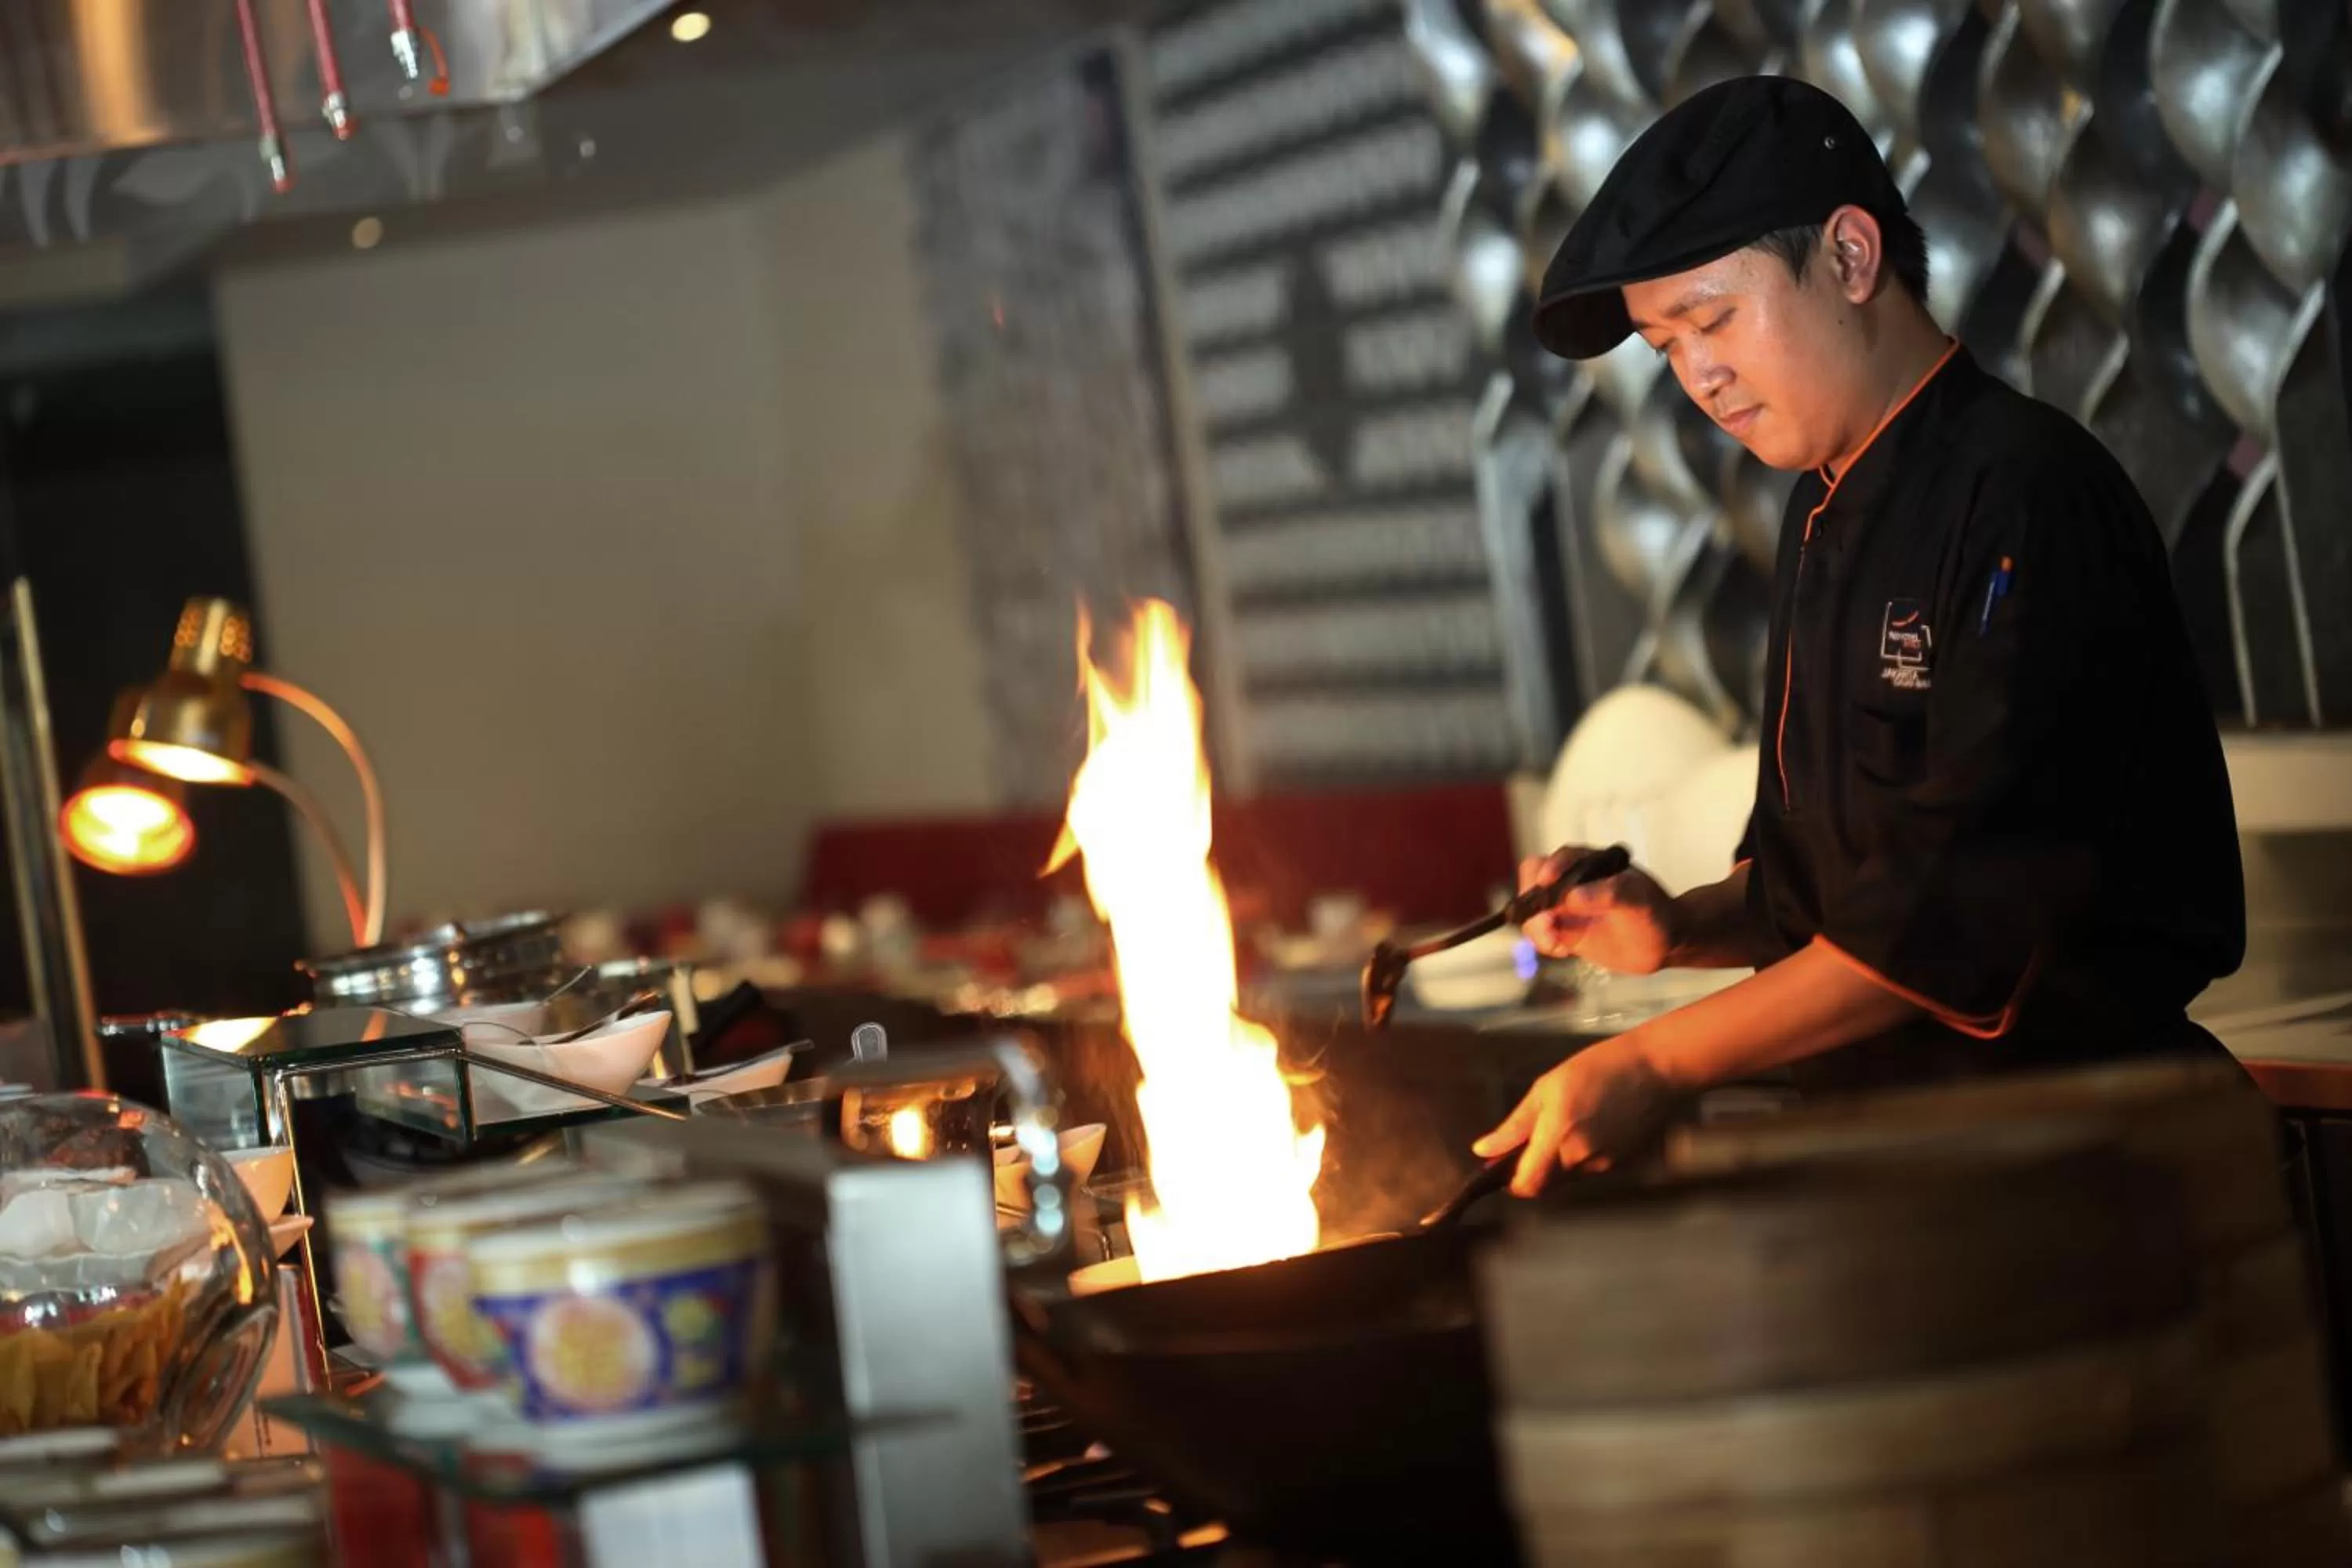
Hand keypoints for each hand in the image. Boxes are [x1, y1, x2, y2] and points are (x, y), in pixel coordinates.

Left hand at [1472, 1035, 1675, 1195]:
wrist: (1657, 1069)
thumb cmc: (1598, 1068)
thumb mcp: (1547, 1087)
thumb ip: (1516, 1125)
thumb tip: (1483, 1151)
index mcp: (1558, 1136)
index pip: (1526, 1184)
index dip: (1510, 1181)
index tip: (1504, 1164)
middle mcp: (1581, 1158)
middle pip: (1545, 1184)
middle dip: (1532, 1169)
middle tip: (1533, 1137)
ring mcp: (1604, 1165)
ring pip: (1567, 1178)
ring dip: (1557, 1161)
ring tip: (1569, 1121)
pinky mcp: (1621, 1164)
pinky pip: (1589, 1169)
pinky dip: (1580, 1156)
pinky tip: (1591, 1125)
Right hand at [1518, 847, 1676, 973]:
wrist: (1664, 943)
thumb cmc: (1654, 912)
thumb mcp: (1638, 900)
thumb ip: (1609, 894)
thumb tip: (1571, 897)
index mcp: (1590, 865)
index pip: (1559, 859)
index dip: (1549, 869)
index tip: (1547, 883)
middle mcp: (1572, 883)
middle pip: (1533, 881)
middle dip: (1532, 901)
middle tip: (1547, 923)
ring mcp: (1565, 909)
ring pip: (1532, 912)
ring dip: (1536, 928)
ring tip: (1557, 945)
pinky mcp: (1564, 932)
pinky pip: (1541, 935)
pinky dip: (1545, 943)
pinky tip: (1565, 951)